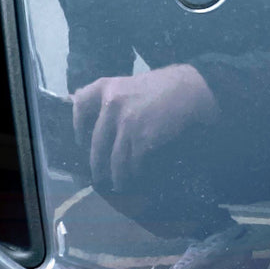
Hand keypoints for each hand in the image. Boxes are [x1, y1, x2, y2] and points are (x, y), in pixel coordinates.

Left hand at [72, 64, 219, 190]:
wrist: (192, 89)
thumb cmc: (163, 87)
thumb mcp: (132, 84)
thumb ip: (113, 98)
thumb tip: (96, 119)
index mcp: (108, 87)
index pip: (80, 104)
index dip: (77, 124)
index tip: (80, 140)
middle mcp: (112, 104)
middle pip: (97, 144)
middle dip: (97, 164)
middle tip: (98, 175)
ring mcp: (126, 123)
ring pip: (114, 159)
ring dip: (116, 175)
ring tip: (118, 183)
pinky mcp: (142, 138)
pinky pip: (133, 162)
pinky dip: (134, 172)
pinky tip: (136, 175)